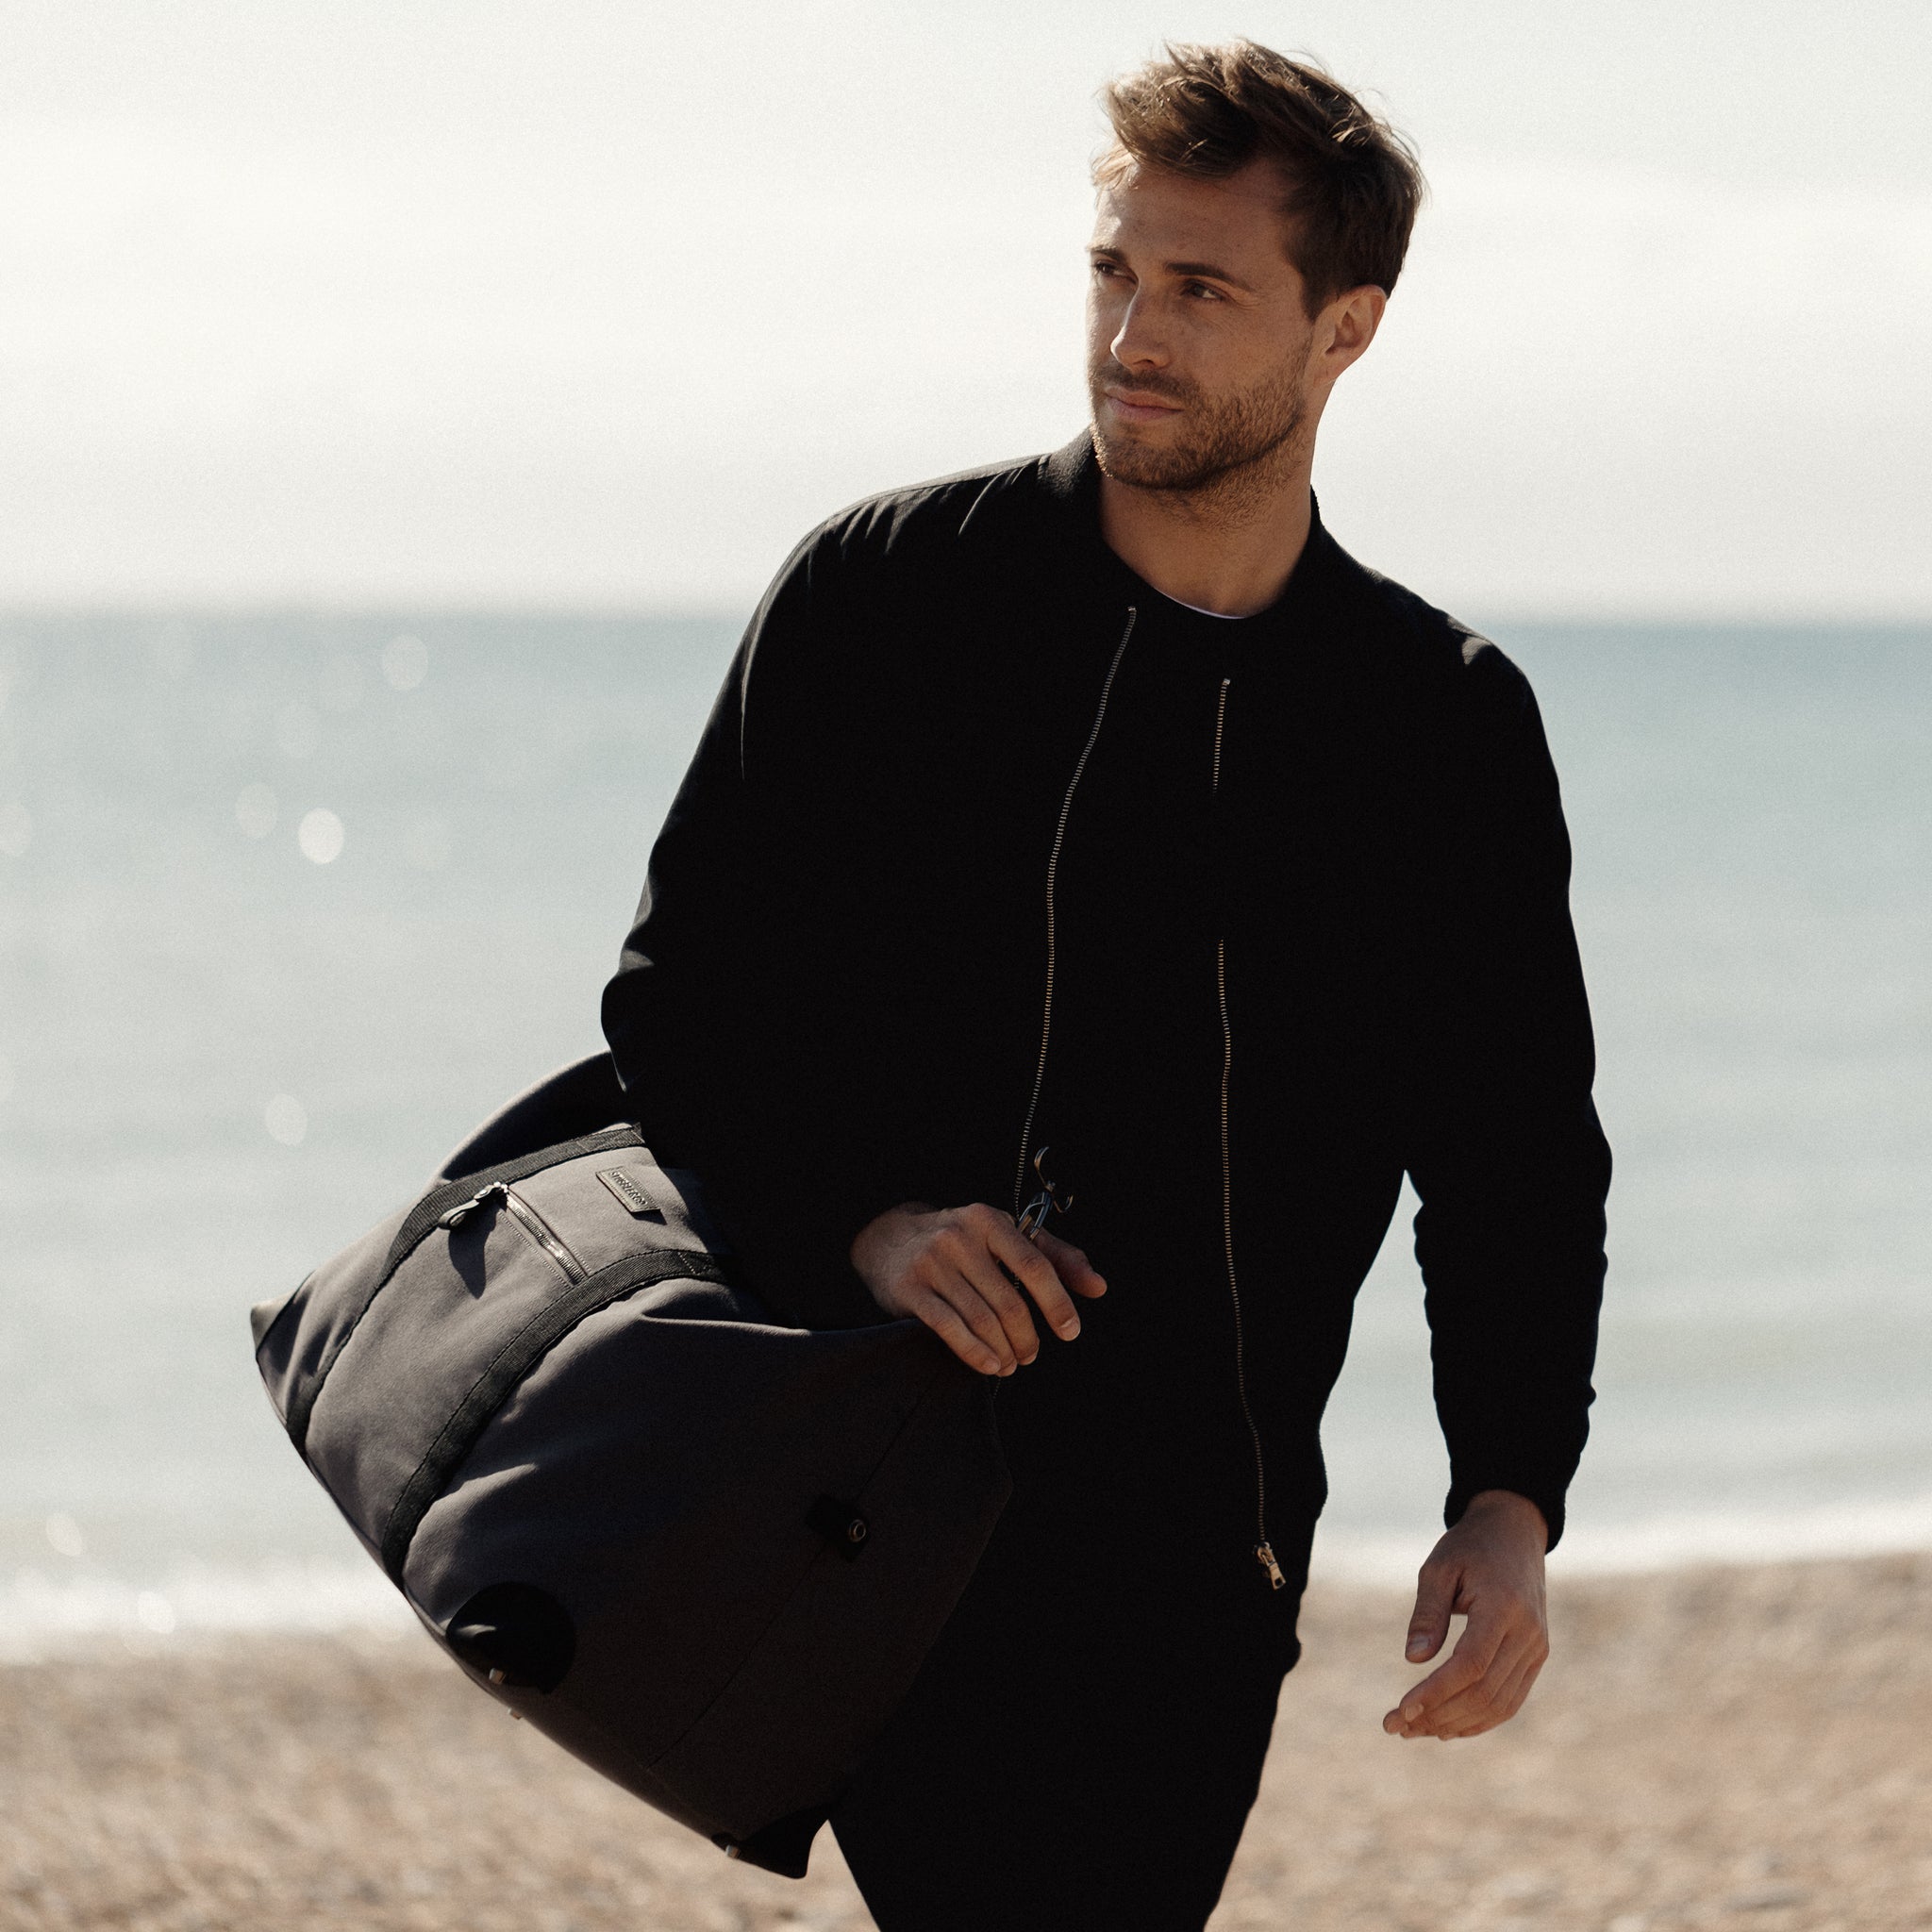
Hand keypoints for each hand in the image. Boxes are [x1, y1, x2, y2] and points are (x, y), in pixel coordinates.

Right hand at [850, 1201, 1106, 1375]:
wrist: (887, 1238)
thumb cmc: (961, 1241)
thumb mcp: (1006, 1237)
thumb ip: (1055, 1257)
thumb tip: (1098, 1287)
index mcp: (990, 1220)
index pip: (1033, 1264)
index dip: (1056, 1301)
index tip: (1070, 1331)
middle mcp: (960, 1237)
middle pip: (1008, 1300)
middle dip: (1027, 1336)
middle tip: (1032, 1355)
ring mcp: (932, 1263)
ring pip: (981, 1319)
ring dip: (1003, 1349)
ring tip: (1012, 1363)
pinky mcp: (910, 1288)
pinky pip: (949, 1328)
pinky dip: (974, 1352)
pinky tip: (990, 1365)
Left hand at [1382, 1489, 1549, 1740]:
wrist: (1514, 1534)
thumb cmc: (1469, 1547)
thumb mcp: (1438, 1568)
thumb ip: (1427, 1613)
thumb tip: (1412, 1659)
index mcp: (1503, 1608)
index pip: (1470, 1666)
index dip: (1436, 1693)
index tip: (1402, 1710)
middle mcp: (1528, 1634)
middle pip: (1484, 1692)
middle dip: (1438, 1716)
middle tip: (1395, 1726)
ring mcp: (1537, 1648)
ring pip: (1499, 1704)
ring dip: (1456, 1724)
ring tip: (1414, 1730)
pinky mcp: (1536, 1657)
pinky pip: (1510, 1699)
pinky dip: (1479, 1719)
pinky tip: (1447, 1726)